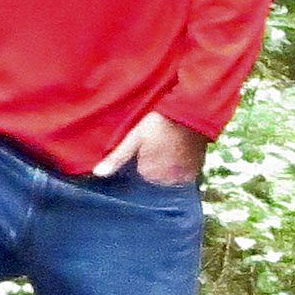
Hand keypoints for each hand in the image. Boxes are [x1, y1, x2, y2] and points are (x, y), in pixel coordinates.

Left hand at [94, 110, 208, 186]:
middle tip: (160, 142)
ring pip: (170, 177)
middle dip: (156, 163)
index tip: (148, 144)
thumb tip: (98, 174)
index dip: (142, 157)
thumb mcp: (135, 137)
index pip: (141, 172)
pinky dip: (183, 166)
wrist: (192, 113)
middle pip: (155, 176)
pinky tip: (182, 151)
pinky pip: (185, 176)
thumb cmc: (160, 123)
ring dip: (170, 166)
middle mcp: (166, 180)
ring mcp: (183, 178)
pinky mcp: (196, 172)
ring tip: (171, 146)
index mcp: (148, 173)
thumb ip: (117, 157)